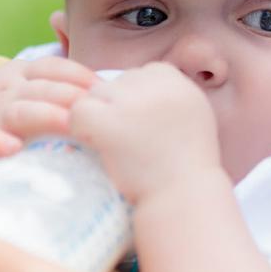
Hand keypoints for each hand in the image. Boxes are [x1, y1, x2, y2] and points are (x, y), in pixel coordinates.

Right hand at [0, 57, 98, 171]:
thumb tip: (112, 82)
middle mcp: (9, 89)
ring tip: (68, 123)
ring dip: (46, 115)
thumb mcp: (32, 85)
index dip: (80, 75)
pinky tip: (13, 148)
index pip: (54, 66)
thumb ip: (65, 80)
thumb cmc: (11, 107)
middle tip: (97, 109)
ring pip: (20, 111)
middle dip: (70, 96)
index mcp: (24, 72)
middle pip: (42, 87)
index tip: (106, 89)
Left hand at [69, 62, 222, 203]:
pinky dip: (80, 130)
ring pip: (95, 95)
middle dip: (116, 110)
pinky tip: (97, 148)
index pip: (141, 74)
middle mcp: (156, 84)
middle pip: (117, 83)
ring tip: (116, 149)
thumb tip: (133, 80)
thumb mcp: (193, 116)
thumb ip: (168, 95)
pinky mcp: (107, 120)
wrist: (183, 196)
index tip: (146, 130)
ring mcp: (130, 101)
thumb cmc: (187, 166)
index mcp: (178, 81)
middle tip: (128, 143)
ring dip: (99, 120)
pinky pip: (78, 112)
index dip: (136, 102)